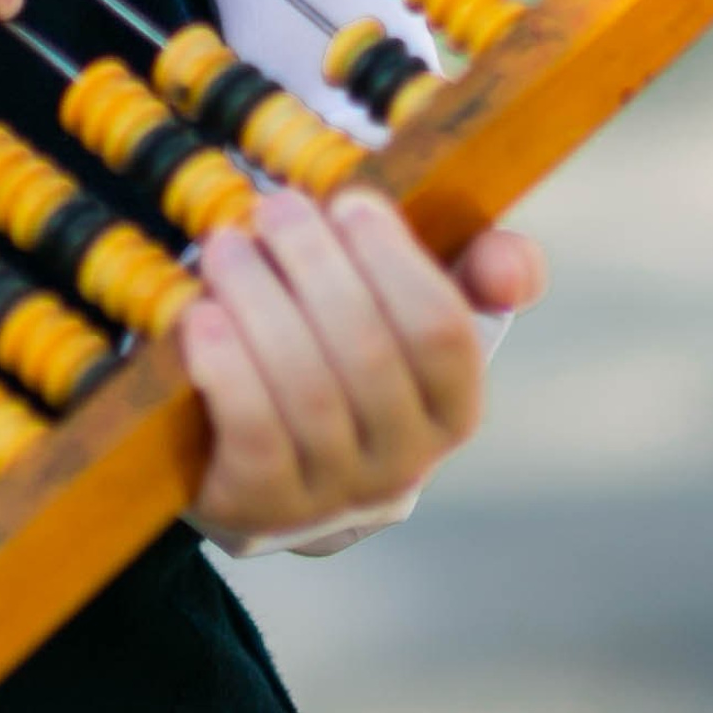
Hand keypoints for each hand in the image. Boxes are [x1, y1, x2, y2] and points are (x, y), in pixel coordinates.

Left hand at [179, 189, 539, 544]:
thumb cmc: (337, 358)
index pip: (441, 332)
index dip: (394, 259)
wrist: (259, 467)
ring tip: (226, 245)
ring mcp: (331, 495)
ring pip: (306, 393)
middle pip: (366, 353)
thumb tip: (511, 265)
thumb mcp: (401, 315)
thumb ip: (469, 273)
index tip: (348, 201)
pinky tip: (201, 317)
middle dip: (315, 264)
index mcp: (451, 410)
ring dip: (260, 302)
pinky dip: (228, 370)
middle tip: (275, 206)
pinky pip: (253, 440)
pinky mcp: (258, 510)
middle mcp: (403, 464)